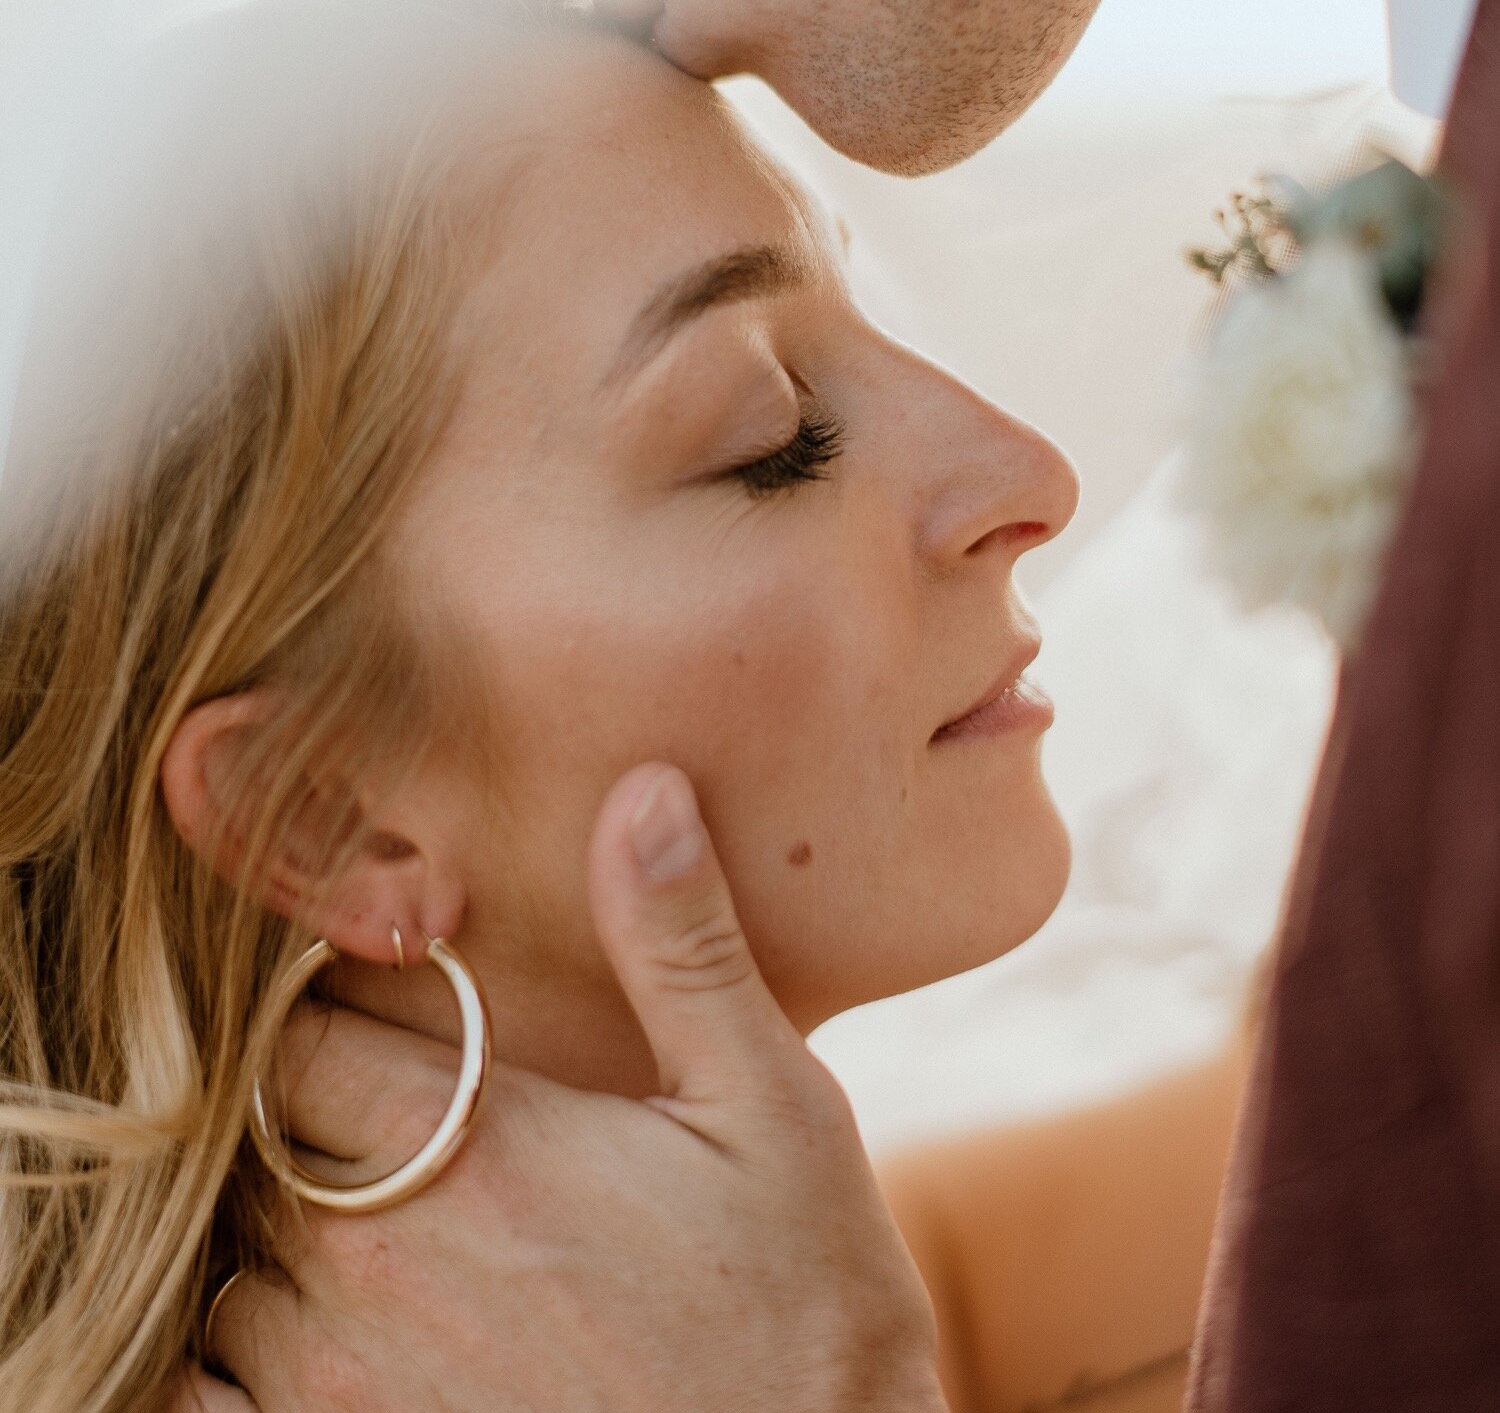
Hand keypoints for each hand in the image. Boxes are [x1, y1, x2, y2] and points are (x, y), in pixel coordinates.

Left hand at [186, 765, 942, 1411]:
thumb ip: (683, 948)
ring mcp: (342, 1396)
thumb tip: (643, 791)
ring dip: (281, 1261)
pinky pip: (201, 1406)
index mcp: (472, 1151)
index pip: (295, 1039)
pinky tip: (344, 1361)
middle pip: (252, 1154)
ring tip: (396, 1263)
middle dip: (310, 1137)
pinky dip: (237, 1380)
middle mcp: (376, 1271)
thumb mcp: (773, 1111)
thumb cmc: (804, 1318)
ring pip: (228, 1283)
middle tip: (400, 1150)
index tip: (386, 1038)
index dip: (327, 1025)